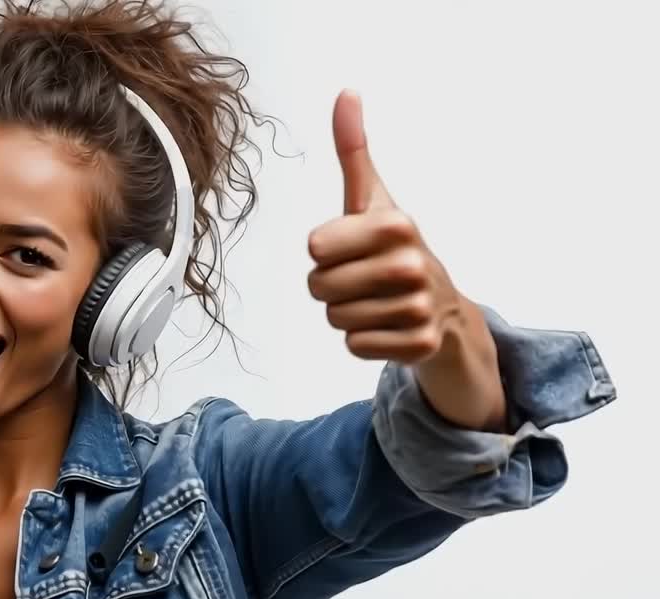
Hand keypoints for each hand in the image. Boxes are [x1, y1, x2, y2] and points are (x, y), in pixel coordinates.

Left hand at [306, 90, 464, 364]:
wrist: (443, 307)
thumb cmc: (393, 247)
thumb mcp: (372, 199)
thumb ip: (354, 151)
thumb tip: (346, 93)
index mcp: (397, 225)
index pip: (315, 248)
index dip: (324, 252)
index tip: (350, 247)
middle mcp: (412, 264)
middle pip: (319, 287)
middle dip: (331, 287)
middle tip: (361, 279)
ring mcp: (420, 307)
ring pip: (335, 319)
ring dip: (346, 314)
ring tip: (375, 301)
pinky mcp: (420, 345)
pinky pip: (355, 347)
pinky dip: (364, 341)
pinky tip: (387, 326)